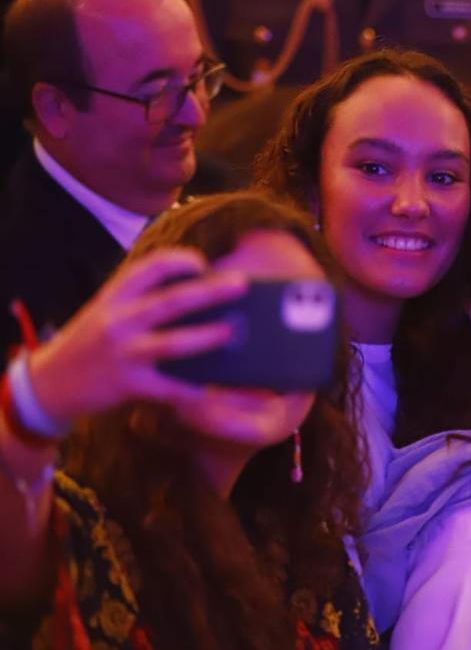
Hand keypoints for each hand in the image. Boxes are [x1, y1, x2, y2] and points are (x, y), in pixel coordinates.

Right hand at [26, 249, 247, 423]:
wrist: (50, 382)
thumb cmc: (91, 341)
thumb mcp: (106, 310)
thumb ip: (141, 299)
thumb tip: (198, 288)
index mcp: (114, 297)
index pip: (149, 268)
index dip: (180, 261)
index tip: (203, 263)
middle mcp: (118, 321)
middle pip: (171, 302)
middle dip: (210, 292)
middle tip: (241, 284)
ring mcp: (123, 353)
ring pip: (173, 343)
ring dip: (207, 337)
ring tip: (233, 332)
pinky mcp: (128, 384)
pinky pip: (169, 386)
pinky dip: (192, 388)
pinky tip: (214, 387)